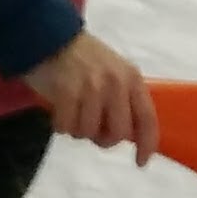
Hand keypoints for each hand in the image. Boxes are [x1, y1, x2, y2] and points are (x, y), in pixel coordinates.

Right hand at [24, 29, 159, 163]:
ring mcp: (91, 86)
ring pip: (89, 133)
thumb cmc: (82, 59)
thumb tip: (130, 137)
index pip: (147, 118)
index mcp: (131, 78)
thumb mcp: (113, 73)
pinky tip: (59, 111)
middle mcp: (115, 83)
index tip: (140, 162)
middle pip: (118, 133)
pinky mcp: (67, 90)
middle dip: (103, 139)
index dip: (147, 144)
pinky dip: (61, 126)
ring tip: (72, 111)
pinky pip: (66, 127)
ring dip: (78, 130)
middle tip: (90, 129)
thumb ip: (124, 100)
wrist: (49, 35)